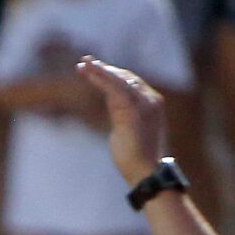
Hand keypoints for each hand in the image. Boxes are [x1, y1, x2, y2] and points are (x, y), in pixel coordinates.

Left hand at [77, 55, 167, 186]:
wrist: (145, 172)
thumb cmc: (135, 157)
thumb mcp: (127, 129)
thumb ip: (121, 113)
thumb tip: (113, 105)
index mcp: (151, 102)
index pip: (131, 82)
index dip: (113, 75)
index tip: (97, 70)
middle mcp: (150, 99)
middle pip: (125, 77)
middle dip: (104, 69)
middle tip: (84, 63)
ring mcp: (143, 103)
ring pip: (118, 80)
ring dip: (99, 71)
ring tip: (83, 65)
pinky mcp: (132, 111)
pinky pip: (114, 88)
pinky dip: (100, 78)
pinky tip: (89, 72)